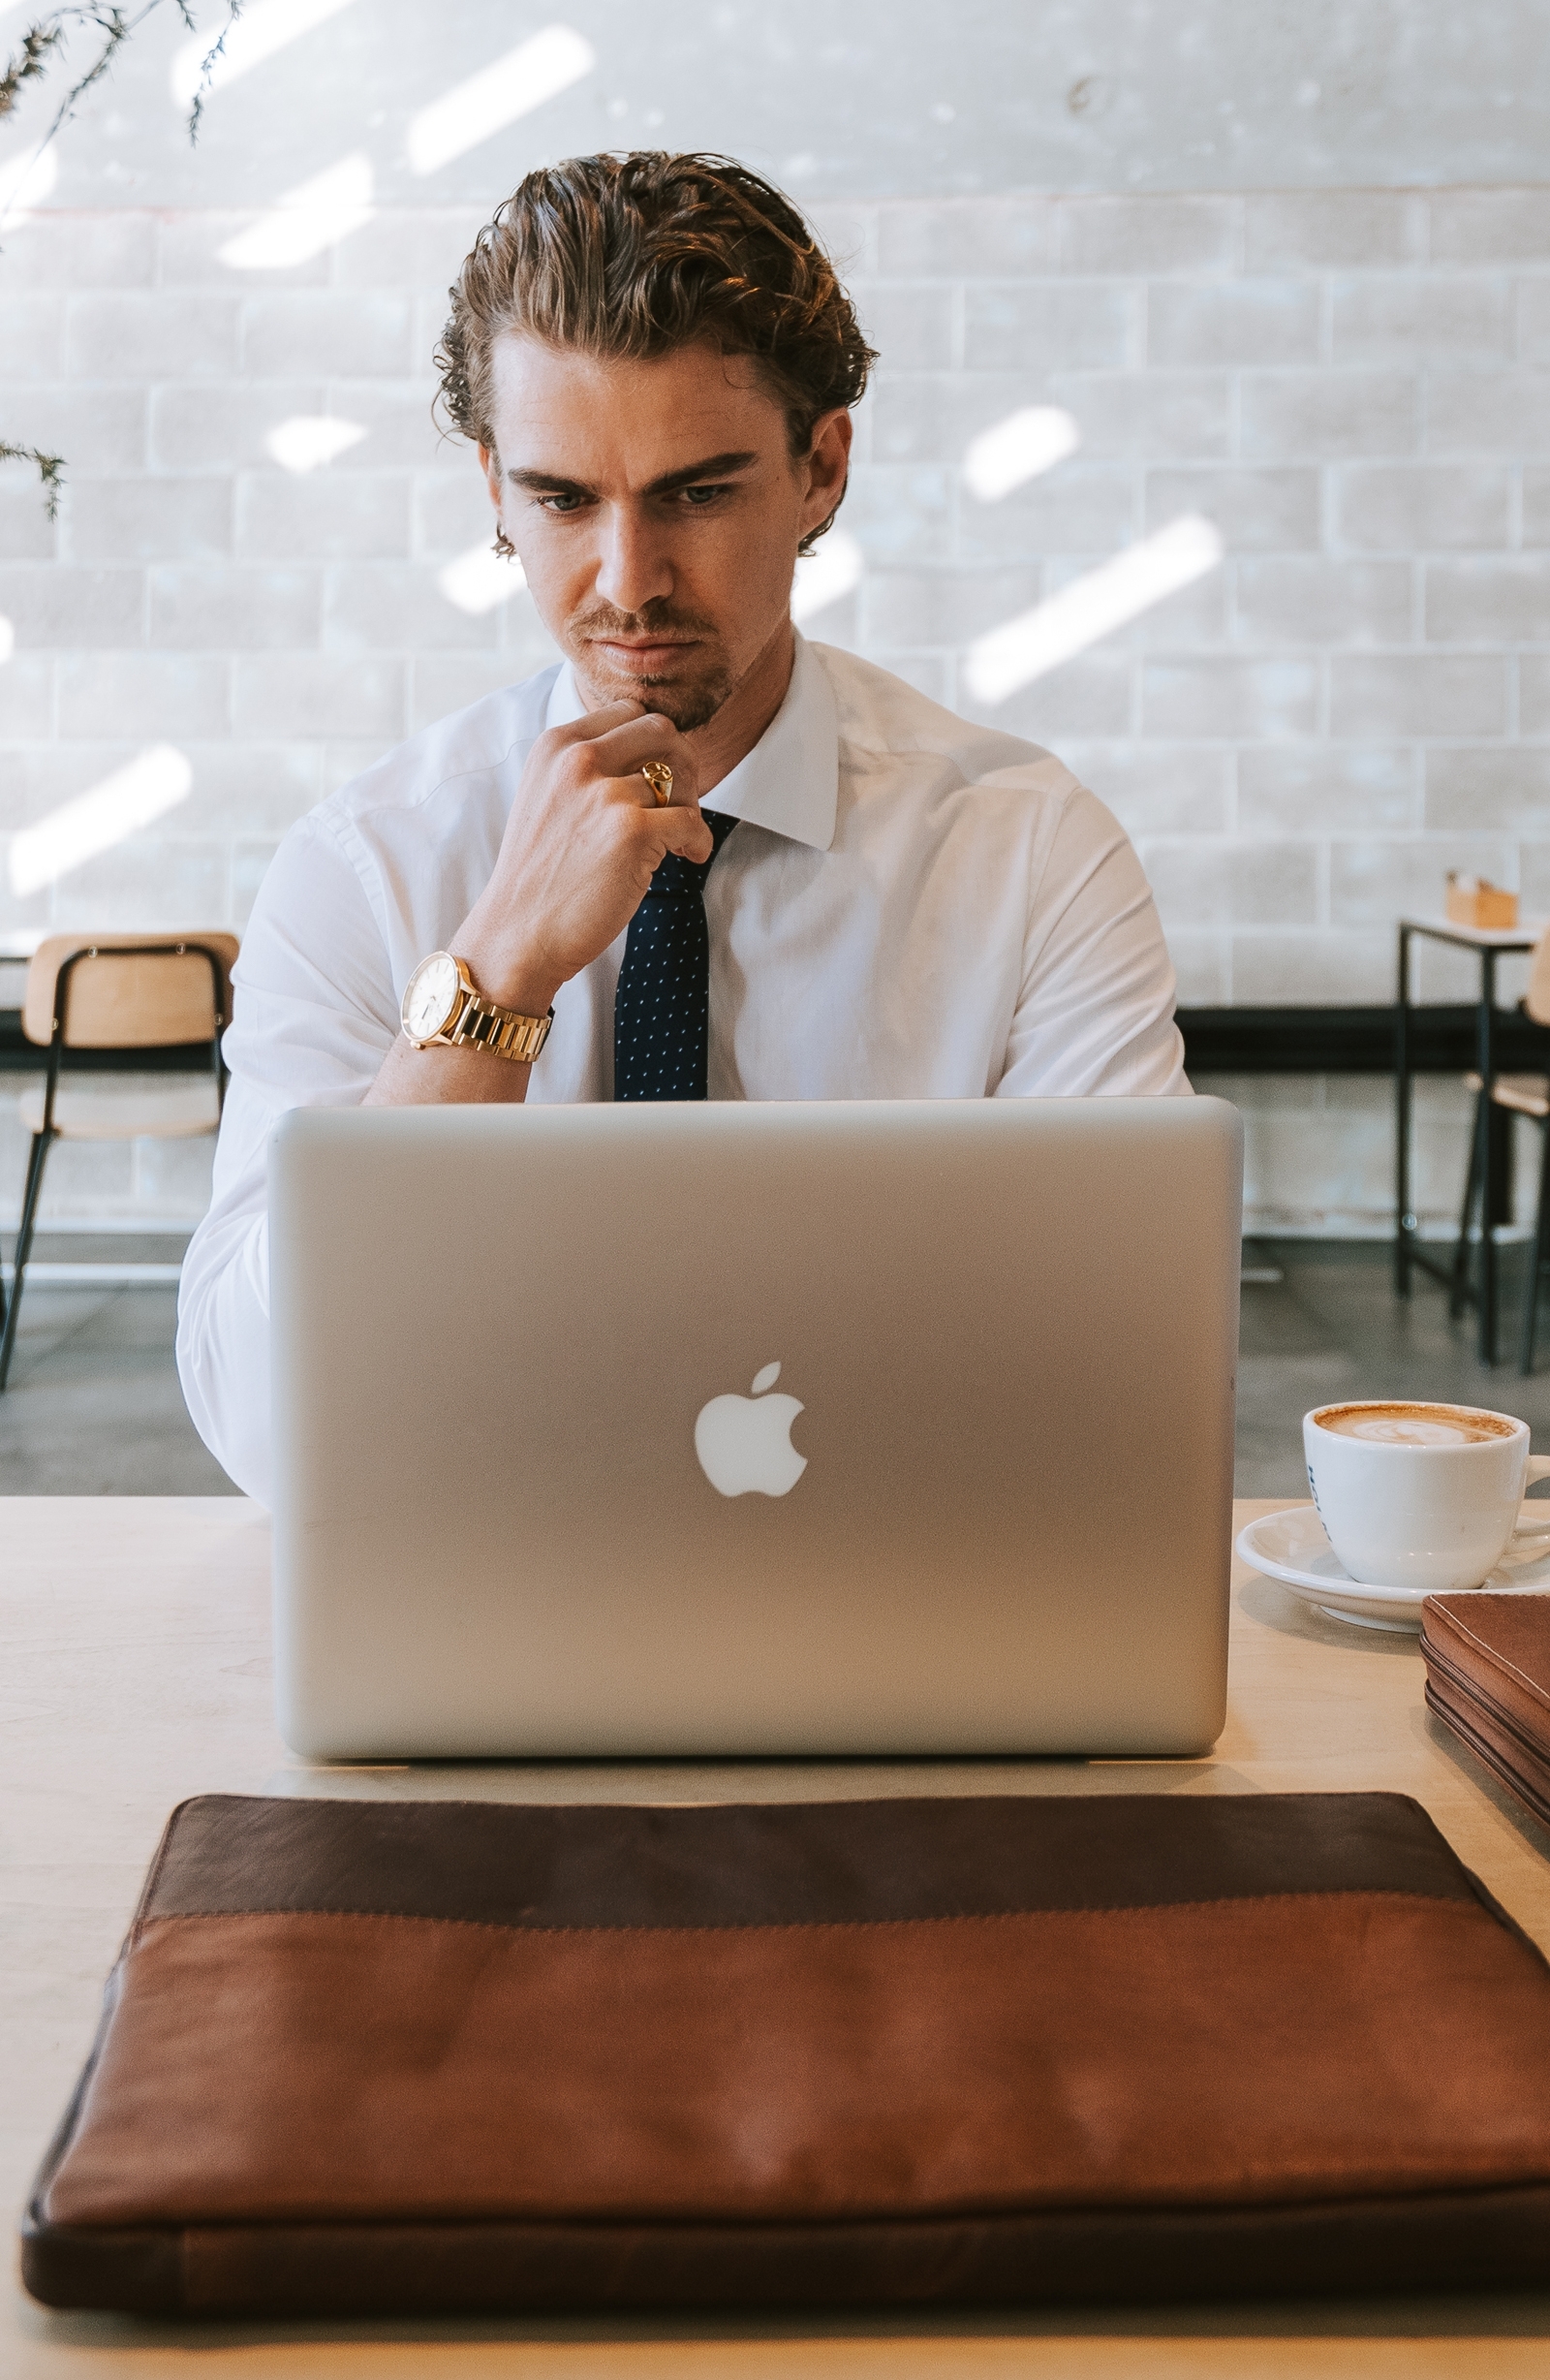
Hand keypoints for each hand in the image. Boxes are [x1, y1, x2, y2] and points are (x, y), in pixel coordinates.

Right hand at [452, 702, 712, 1012]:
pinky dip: (698, 842)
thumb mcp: (547, 798)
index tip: (657, 778)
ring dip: (687, 811)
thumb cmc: (539, 877)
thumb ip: (586, 768)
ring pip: (678, 782)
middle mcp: (578, 759)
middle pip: (661, 731)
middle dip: (681, 764)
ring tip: (674, 841)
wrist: (517, 933)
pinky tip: (686, 857)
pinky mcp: (631, 830)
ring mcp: (605, 793)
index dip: (654, 746)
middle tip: (679, 802)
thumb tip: (654, 756)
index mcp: (555, 745)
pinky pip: (692, 822)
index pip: (628, 714)